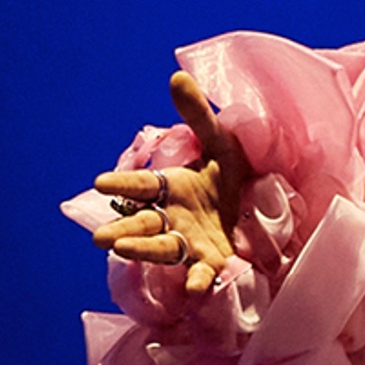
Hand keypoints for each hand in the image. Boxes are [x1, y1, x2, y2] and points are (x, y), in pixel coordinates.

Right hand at [92, 70, 249, 296]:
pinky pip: (203, 274)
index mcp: (171, 187)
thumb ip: (198, 114)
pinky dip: (198, 282)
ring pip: (162, 249)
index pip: (141, 185)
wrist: (263, 203)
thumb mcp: (221, 141)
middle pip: (144, 224)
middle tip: (102, 237)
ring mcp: (191, 241)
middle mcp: (173, 217)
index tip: (101, 183)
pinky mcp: (213, 262)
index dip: (122, 183)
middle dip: (124, 230)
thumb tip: (177, 74)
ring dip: (143, 252)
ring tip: (122, 252)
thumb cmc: (232, 172)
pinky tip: (196, 290)